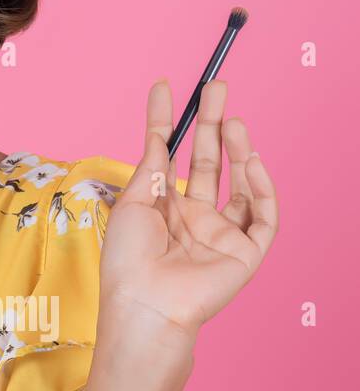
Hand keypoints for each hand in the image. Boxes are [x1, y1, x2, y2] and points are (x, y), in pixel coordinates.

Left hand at [99, 79, 278, 346]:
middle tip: (216, 88)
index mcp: (160, 206)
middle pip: (208, 161)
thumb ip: (152, 167)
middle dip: (212, 123)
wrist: (144, 302)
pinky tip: (249, 159)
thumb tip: (159, 133)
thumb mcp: (133, 203)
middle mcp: (192, 216)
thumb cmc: (128, 260)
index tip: (166, 87)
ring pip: (238, 183)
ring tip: (233, 119)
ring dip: (237, 149)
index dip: (167, 120)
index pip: (167, 153)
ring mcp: (220, 233)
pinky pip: (262, 214)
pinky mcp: (246, 251)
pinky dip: (260, 186)